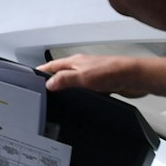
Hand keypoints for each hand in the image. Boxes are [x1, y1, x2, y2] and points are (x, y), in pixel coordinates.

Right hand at [36, 53, 165, 99]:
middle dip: (51, 81)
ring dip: (67, 89)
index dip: (40, 72)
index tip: (30, 78)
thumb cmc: (112, 72)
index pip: (51, 66)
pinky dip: (80, 96)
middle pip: (61, 73)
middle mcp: (81, 67)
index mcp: (74, 62)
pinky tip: (80, 103)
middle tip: (41, 91)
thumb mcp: (83, 77)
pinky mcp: (101, 84)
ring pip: (73, 82)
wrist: (135, 77)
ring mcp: (91, 75)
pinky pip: (85, 90)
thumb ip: (65, 79)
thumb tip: (49, 83)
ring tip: (58, 99)